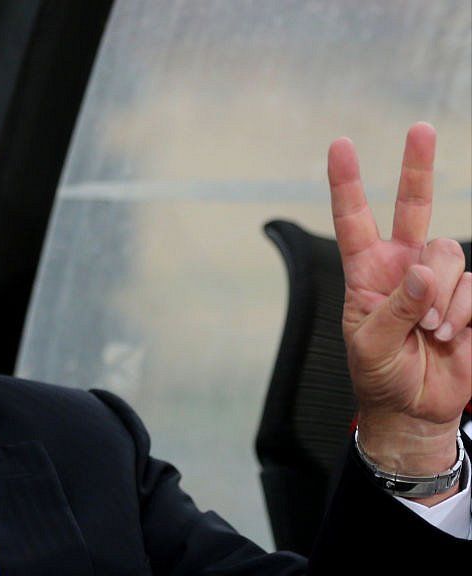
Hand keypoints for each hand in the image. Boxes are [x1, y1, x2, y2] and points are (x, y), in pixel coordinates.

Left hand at [327, 122, 470, 503]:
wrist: (414, 408)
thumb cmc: (380, 374)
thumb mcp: (370, 345)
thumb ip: (394, 307)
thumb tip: (421, 271)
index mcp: (366, 271)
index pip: (353, 219)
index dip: (347, 183)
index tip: (340, 145)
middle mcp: (402, 265)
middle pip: (413, 208)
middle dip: (417, 167)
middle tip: (419, 128)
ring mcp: (438, 279)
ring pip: (448, 253)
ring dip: (439, 294)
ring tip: (429, 330)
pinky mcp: (469, 298)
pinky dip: (461, 312)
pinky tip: (450, 335)